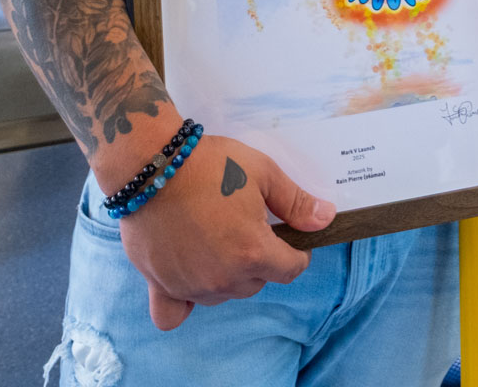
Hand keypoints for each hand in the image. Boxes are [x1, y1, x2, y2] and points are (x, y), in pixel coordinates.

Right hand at [116, 135, 334, 330]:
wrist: (151, 163)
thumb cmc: (209, 164)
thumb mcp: (262, 172)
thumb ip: (296, 202)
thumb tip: (326, 219)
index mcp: (253, 253)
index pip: (291, 269)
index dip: (296, 252)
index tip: (287, 236)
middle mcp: (224, 278)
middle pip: (258, 281)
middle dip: (261, 259)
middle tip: (246, 226)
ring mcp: (190, 286)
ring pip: (224, 294)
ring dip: (228, 275)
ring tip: (216, 238)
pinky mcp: (160, 284)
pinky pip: (174, 314)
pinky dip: (185, 302)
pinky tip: (191, 280)